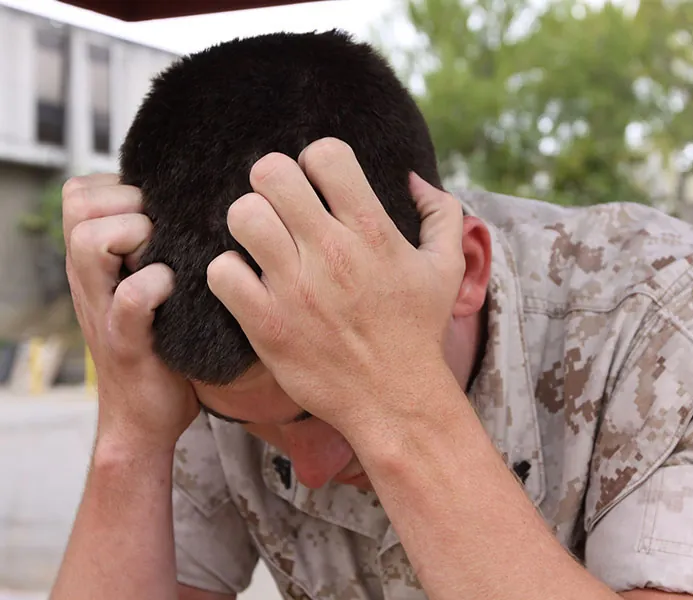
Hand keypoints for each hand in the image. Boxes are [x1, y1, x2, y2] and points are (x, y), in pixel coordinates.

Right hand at [63, 174, 197, 453]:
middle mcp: (89, 279)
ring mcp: (102, 309)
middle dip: (127, 204)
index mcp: (94, 262)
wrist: (145, 418)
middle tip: (160, 234)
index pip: (81, 191)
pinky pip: (130, 297)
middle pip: (79, 204)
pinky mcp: (126, 342)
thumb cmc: (161, 344)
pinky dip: (155, 287)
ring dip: (133, 237)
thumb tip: (195, 202)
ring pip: (90, 240)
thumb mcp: (149, 285)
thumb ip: (156, 248)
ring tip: (163, 258)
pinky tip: (175, 293)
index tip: (156, 213)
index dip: (120, 187)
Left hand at [206, 140, 464, 434]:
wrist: (396, 400)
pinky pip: (221, 272)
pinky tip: (250, 282)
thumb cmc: (419, 331)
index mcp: (372, 232)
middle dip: (275, 183)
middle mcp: (331, 253)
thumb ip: (441, 213)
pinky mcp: (266, 323)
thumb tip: (412, 176)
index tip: (320, 186)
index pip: (324, 154)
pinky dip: (230, 272)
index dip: (317, 161)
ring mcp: (295, 289)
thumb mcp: (447, 268)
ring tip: (264, 242)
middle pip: (271, 173)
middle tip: (284, 208)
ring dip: (250, 223)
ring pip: (242, 215)